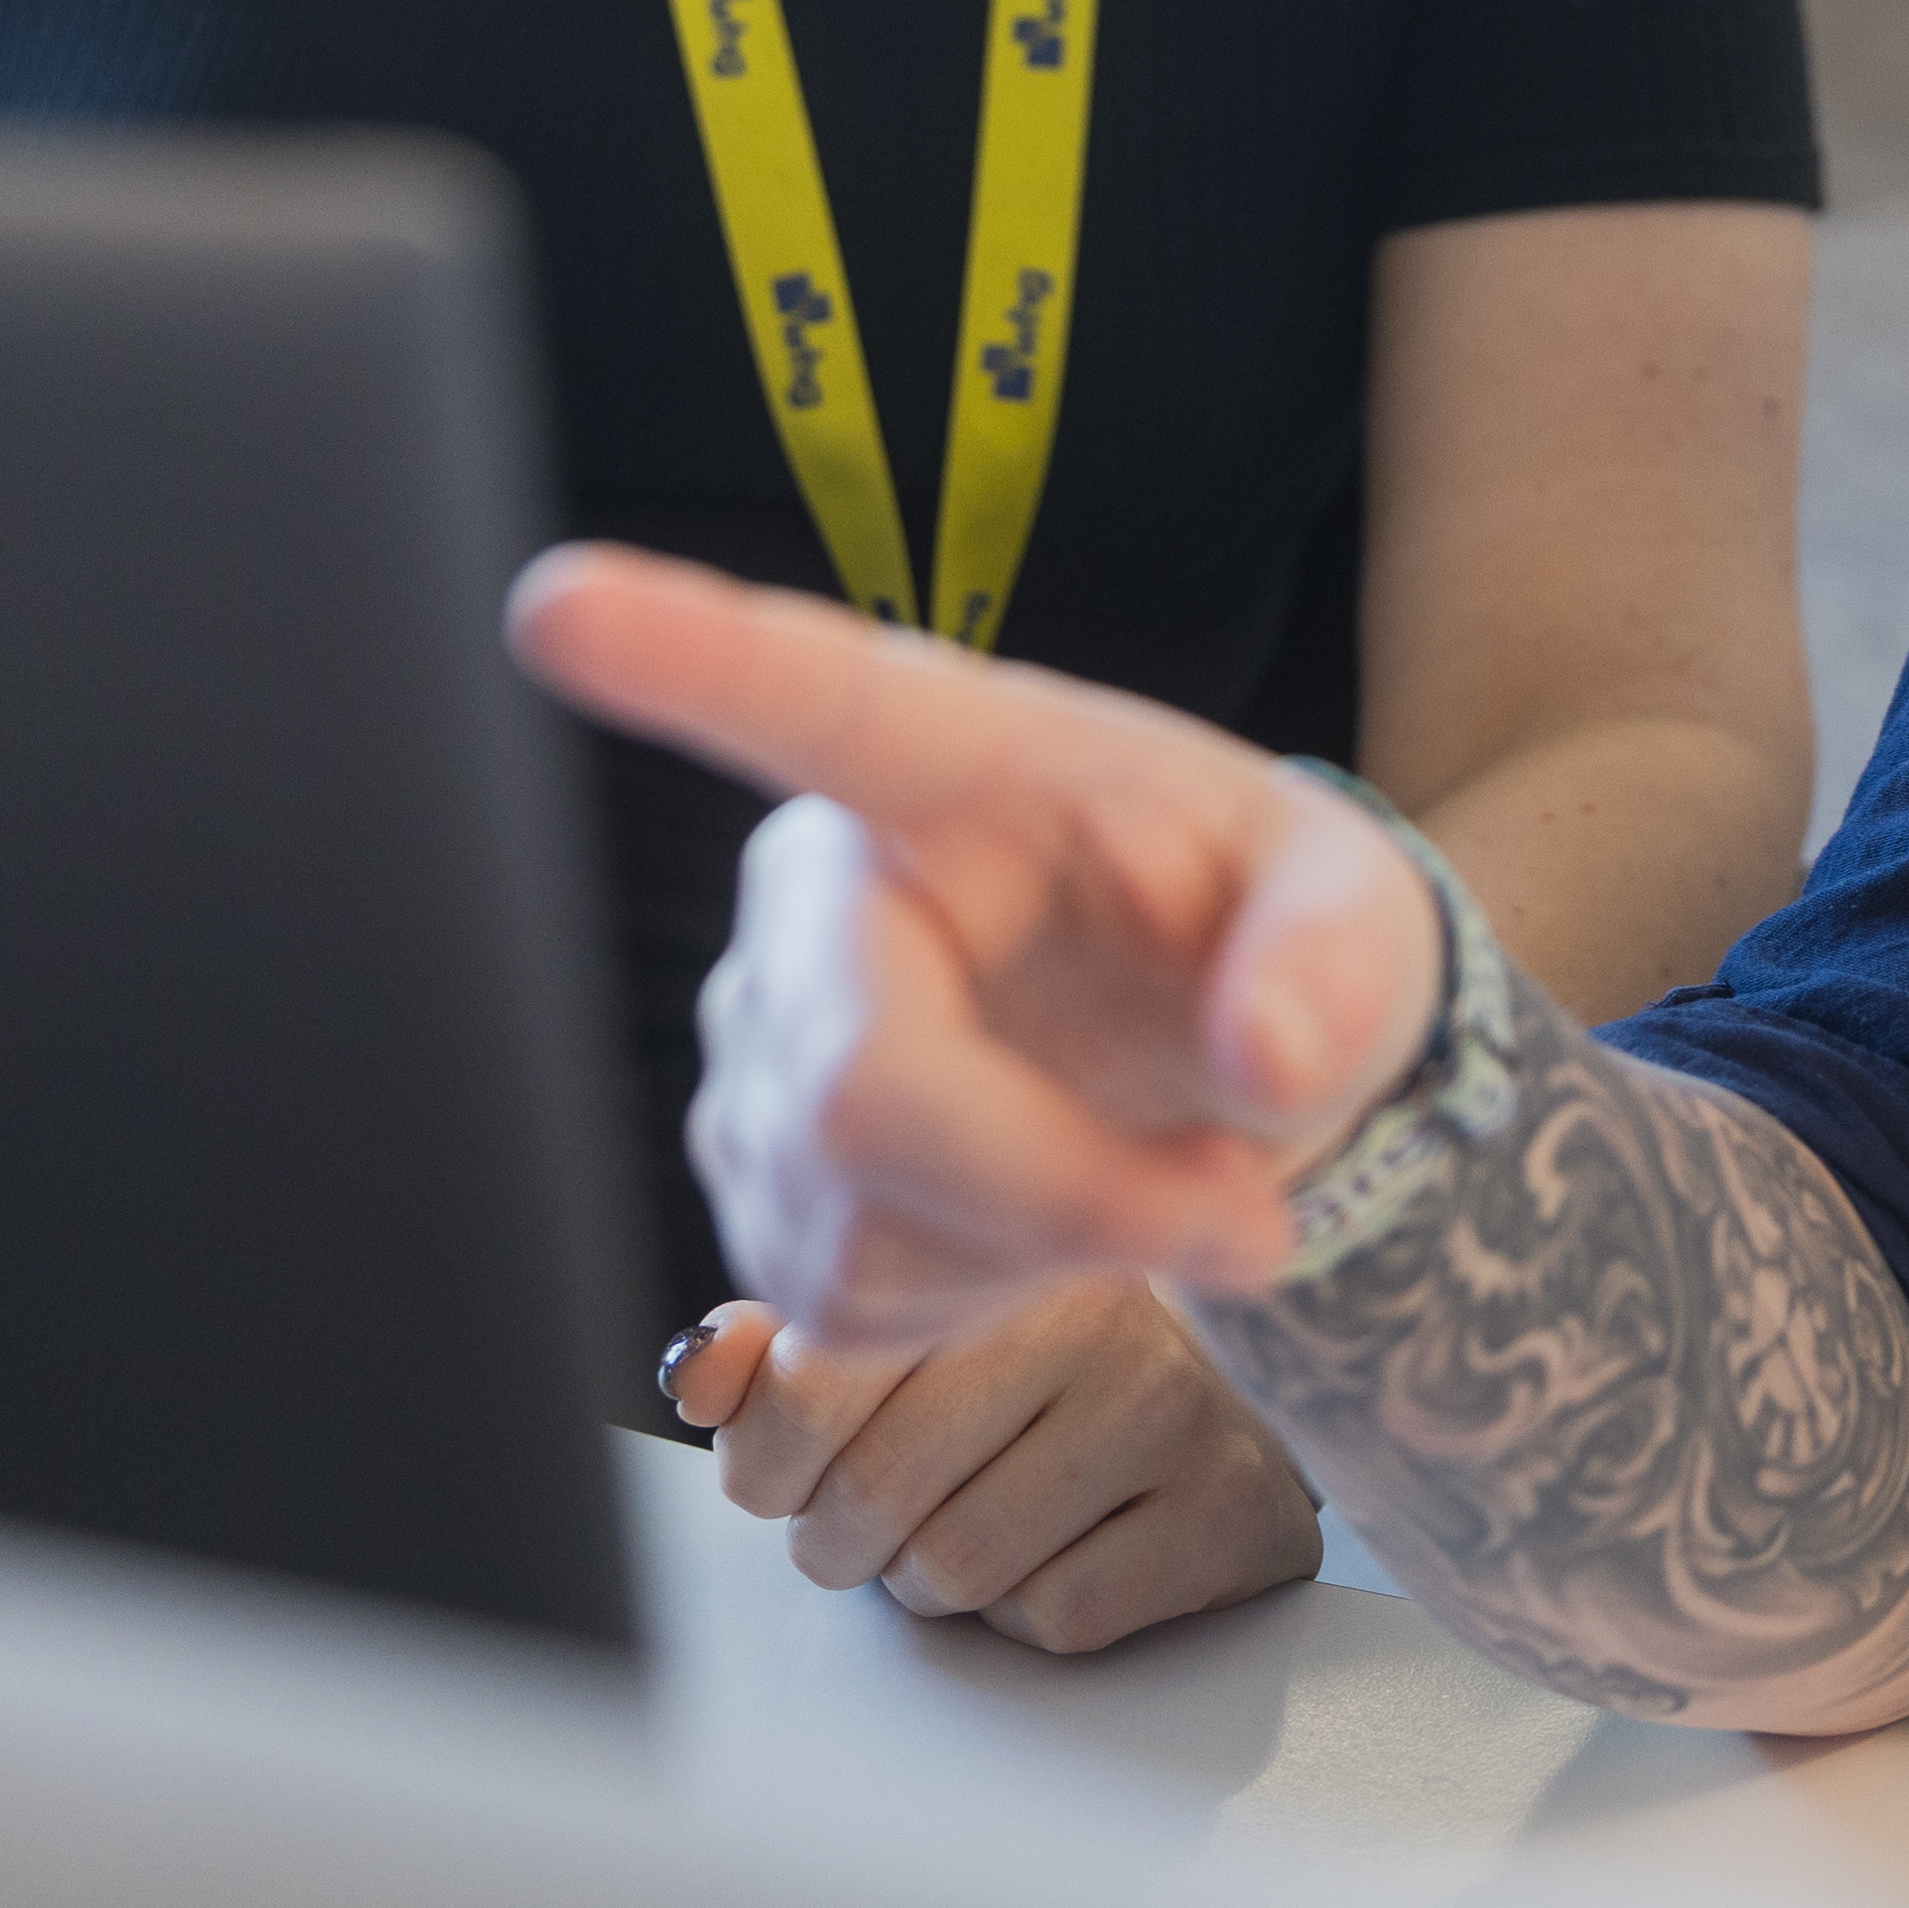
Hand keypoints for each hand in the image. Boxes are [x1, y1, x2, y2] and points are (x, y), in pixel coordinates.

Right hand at [504, 545, 1441, 1339]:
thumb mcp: (1350, 904)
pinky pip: (848, 1302)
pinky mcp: (751, 1177)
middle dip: (1066, 1192)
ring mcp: (758, 1042)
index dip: (679, 655)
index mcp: (951, 759)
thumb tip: (1269, 1059)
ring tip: (1147, 1176)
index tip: (559, 605)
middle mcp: (815, 889)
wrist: (1211, 1046)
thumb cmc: (1253, 924)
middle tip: (1249, 1218)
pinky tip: (1039, 1212)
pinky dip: (990, 1295)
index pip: (805, 696)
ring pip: (858, 1226)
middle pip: (862, 1091)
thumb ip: (1336, 963)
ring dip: (1050, 1252)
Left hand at [659, 1274, 1325, 1653]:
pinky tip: (1060, 1548)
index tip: (784, 1476)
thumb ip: (777, 1351)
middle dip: (845, 1541)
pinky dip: (1033, 1613)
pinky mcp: (1230, 1506)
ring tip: (970, 1527)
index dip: (768, 1465)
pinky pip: (1059, 1614)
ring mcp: (1173, 1405)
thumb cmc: (1034, 1368)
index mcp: (990, 1247)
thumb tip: (699, 1373)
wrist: (1227, 1395)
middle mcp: (1093, 1310)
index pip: (812, 1385)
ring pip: (960, 1566)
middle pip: (877, 1493)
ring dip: (936, 1582)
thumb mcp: (896, 1334)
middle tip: (866, 1527)